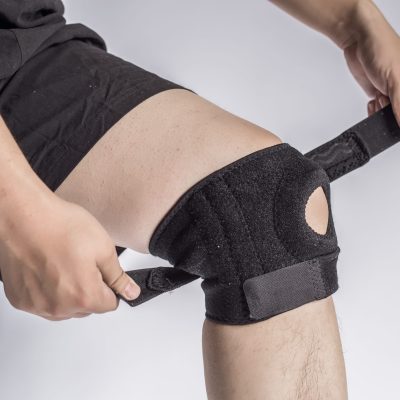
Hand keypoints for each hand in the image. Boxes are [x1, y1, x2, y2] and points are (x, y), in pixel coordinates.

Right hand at [0, 194, 140, 320]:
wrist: (24, 216)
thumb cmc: (59, 227)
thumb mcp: (103, 248)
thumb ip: (118, 277)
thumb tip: (130, 292)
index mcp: (84, 296)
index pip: (110, 304)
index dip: (111, 286)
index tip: (104, 273)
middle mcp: (59, 307)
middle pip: (86, 307)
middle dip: (89, 288)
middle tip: (82, 262)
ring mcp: (37, 305)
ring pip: (64, 307)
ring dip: (68, 291)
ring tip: (63, 263)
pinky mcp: (20, 299)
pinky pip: (43, 302)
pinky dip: (48, 290)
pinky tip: (48, 267)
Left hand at [341, 3, 399, 122]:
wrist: (358, 39)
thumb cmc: (382, 48)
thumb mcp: (395, 79)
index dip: (399, 115)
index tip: (391, 106)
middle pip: (397, 114)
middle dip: (390, 112)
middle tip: (384, 99)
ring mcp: (392, 91)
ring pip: (387, 114)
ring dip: (380, 111)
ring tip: (378, 97)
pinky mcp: (378, 92)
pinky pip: (377, 109)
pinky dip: (373, 109)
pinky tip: (372, 101)